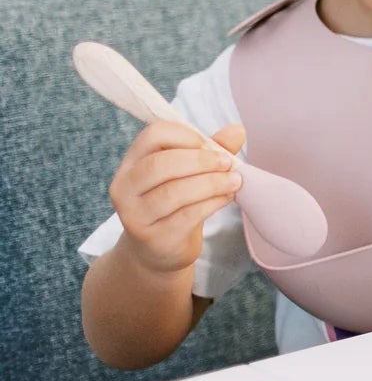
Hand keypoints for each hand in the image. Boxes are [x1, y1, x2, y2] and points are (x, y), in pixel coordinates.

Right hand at [109, 121, 245, 276]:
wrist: (159, 250)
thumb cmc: (175, 204)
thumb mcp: (189, 173)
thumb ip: (211, 150)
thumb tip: (237, 130)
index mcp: (131, 163)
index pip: (152, 135)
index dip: (185, 135)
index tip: (208, 145)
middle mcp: (125, 187)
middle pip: (160, 164)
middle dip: (201, 161)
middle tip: (227, 163)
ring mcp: (135, 215)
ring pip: (174, 192)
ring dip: (212, 183)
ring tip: (235, 181)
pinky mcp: (153, 237)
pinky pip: (187, 215)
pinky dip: (213, 202)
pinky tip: (227, 197)